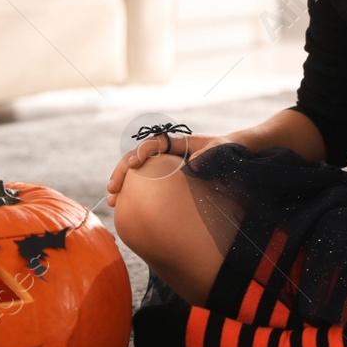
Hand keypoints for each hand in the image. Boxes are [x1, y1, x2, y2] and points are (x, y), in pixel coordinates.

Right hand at [105, 130, 232, 207]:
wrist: (233, 152)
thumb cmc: (226, 151)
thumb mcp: (218, 152)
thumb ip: (207, 157)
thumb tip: (192, 166)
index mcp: (178, 142)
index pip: (154, 143)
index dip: (141, 152)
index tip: (133, 164)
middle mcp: (168, 151)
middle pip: (138, 157)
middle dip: (123, 171)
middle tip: (113, 188)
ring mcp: (165, 163)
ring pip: (138, 171)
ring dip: (124, 183)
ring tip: (113, 199)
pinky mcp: (166, 175)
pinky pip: (146, 181)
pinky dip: (135, 190)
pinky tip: (126, 204)